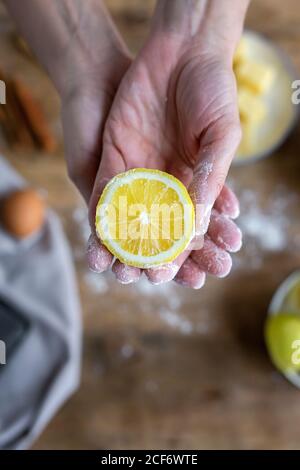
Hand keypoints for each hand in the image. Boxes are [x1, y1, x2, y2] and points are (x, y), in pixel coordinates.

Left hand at [87, 31, 241, 287]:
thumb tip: (200, 222)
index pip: (190, 227)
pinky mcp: (112, 157)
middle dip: (159, 255)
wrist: (181, 52)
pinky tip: (105, 240)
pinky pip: (105, 193)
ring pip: (128, 218)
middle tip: (160, 278)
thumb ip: (212, 178)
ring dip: (127, 246)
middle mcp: (164, 183)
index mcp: (194, 183)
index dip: (192, 252)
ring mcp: (137, 171)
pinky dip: (103, 217)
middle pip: (158, 229)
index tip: (194, 275)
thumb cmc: (212, 91)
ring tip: (126, 272)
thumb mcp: (222, 136)